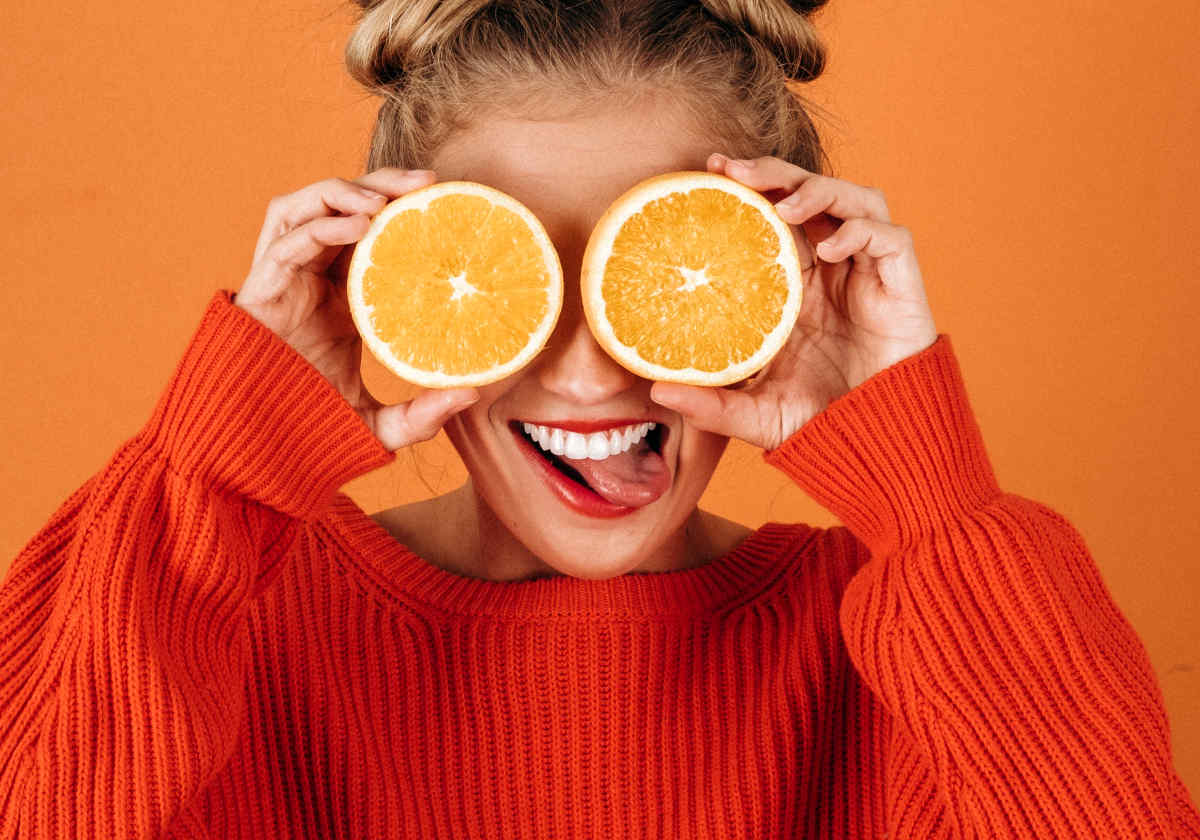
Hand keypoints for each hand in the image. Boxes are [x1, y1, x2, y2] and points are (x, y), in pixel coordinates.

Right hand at [234, 168, 479, 451]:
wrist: (257, 446)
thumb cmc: (312, 426)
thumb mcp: (378, 422)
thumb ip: (422, 414)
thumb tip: (473, 393)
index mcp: (341, 295)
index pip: (371, 233)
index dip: (403, 210)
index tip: (447, 202)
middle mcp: (311, 277)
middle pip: (342, 206)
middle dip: (382, 183)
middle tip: (428, 181)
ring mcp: (284, 279)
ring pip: (307, 207)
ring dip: (345, 191)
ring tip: (386, 199)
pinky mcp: (261, 288)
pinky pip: (287, 240)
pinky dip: (322, 225)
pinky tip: (359, 225)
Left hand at [649, 154, 939, 450]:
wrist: (875, 444)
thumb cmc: (819, 422)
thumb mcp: (754, 412)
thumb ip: (710, 403)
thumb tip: (655, 390)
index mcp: (796, 284)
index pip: (775, 215)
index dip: (750, 186)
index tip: (710, 170)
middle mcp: (833, 268)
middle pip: (810, 193)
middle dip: (776, 172)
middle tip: (734, 171)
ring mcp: (868, 273)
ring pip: (855, 199)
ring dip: (820, 190)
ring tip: (783, 206)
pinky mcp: (902, 286)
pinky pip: (890, 238)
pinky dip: (860, 231)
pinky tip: (830, 249)